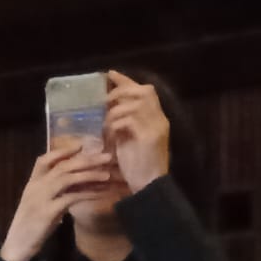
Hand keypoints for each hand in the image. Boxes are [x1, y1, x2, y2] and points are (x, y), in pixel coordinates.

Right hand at [0, 144, 116, 260]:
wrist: (17, 246)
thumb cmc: (30, 227)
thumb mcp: (40, 205)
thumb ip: (54, 193)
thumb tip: (77, 184)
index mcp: (31, 185)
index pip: (44, 161)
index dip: (62, 152)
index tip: (81, 145)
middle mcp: (35, 188)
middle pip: (62, 167)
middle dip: (85, 160)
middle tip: (106, 157)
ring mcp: (40, 199)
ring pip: (67, 179)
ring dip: (89, 175)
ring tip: (107, 174)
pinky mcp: (48, 212)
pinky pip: (72, 198)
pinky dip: (88, 194)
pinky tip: (101, 194)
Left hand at [105, 70, 168, 193]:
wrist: (147, 186)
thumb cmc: (134, 165)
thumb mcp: (125, 139)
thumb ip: (120, 124)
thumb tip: (102, 111)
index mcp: (155, 118)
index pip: (144, 91)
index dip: (126, 81)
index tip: (109, 75)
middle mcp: (159, 119)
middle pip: (145, 91)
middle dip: (122, 91)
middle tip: (104, 100)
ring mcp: (156, 127)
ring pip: (136, 103)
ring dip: (115, 110)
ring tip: (104, 122)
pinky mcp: (150, 137)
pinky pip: (129, 120)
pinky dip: (115, 124)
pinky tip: (108, 135)